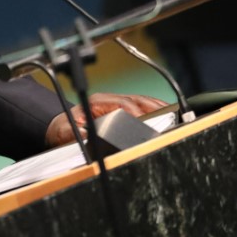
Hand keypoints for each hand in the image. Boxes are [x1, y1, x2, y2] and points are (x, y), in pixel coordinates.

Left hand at [45, 93, 166, 147]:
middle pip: (138, 100)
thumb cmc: (63, 130)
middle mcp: (110, 100)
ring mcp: (117, 102)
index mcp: (98, 103)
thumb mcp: (64, 134)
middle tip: (172, 121)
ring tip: (176, 117)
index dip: (139, 113)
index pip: (124, 104)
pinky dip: (157, 110)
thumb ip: (73, 134)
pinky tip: (169, 115)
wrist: (59, 125)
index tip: (149, 123)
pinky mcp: (123, 108)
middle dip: (156, 110)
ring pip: (143, 101)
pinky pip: (143, 105)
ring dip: (159, 109)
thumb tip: (86, 136)